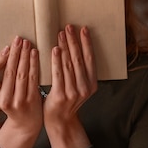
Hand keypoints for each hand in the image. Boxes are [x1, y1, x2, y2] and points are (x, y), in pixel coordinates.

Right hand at [0, 36, 42, 147]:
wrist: (26, 124)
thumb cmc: (14, 102)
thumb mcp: (2, 93)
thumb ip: (1, 78)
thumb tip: (6, 52)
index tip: (7, 48)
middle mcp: (4, 99)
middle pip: (9, 71)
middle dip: (14, 53)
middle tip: (19, 39)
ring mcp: (18, 101)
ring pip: (21, 73)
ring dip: (25, 56)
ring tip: (27, 43)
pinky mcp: (31, 100)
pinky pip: (33, 78)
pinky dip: (34, 64)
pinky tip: (35, 54)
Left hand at [44, 25, 96, 147]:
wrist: (59, 121)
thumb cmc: (66, 101)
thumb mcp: (78, 86)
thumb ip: (78, 71)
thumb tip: (73, 48)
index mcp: (92, 83)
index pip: (90, 58)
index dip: (87, 43)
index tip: (83, 29)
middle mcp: (85, 87)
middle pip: (79, 58)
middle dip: (74, 41)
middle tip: (69, 27)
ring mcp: (74, 92)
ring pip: (69, 63)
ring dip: (65, 46)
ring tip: (61, 34)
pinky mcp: (61, 94)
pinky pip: (59, 73)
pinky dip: (57, 60)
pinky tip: (55, 49)